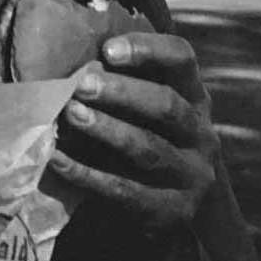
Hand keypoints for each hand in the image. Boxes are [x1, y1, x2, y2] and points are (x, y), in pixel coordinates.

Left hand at [49, 31, 216, 260]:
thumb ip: (126, 83)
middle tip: (81, 85)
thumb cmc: (149, 139)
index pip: (182, 59)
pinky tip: (59, 160)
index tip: (108, 49)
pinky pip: (126, 191)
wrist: (175, 210)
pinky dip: (88, 175)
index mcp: (195, 96)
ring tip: (70, 114)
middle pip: (166, 105)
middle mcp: (201, 134)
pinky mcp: (173, 211)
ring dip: (106, 130)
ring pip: (148, 148)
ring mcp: (192, 175)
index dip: (147, 49)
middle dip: (121, 93)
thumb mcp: (149, 109)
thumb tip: (77, 63)